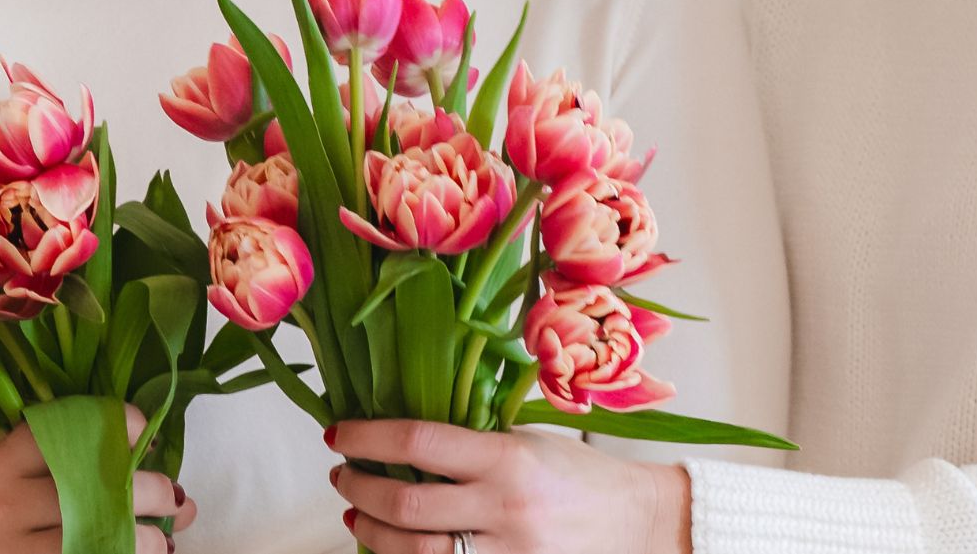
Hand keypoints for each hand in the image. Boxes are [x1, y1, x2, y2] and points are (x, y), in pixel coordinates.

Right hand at [0, 407, 194, 553]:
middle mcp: (2, 507)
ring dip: (146, 540)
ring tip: (162, 540)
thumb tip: (147, 453)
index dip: (113, 424)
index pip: (62, 430)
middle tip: (170, 495)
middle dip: (148, 490)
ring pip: (100, 539)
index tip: (141, 430)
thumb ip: (53, 458)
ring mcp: (12, 552)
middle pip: (93, 487)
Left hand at [322, 419, 687, 553]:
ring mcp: (508, 552)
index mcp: (507, 458)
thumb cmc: (578, 475)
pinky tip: (392, 545)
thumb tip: (395, 439)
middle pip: (406, 506)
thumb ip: (469, 444)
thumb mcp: (526, 442)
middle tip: (342, 476)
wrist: (637, 522)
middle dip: (359, 490)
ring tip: (357, 515)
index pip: (417, 442)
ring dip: (371, 532)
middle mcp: (505, 508)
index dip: (367, 438)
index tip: (339, 434)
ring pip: (414, 552)